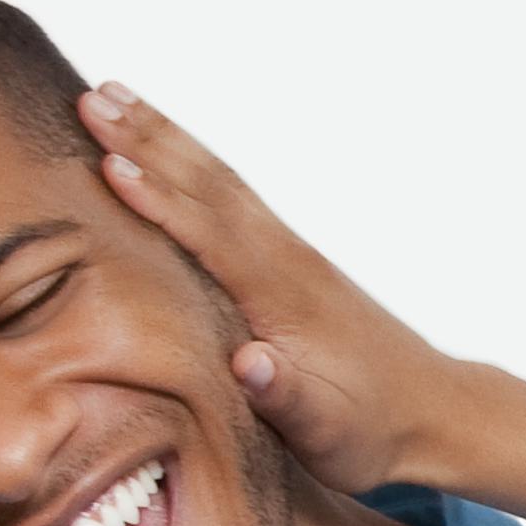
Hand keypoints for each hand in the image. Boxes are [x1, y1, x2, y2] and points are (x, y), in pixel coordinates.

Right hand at [79, 83, 462, 498]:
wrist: (434, 412)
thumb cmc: (372, 429)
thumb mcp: (328, 431)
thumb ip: (288, 399)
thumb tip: (250, 364)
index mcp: (285, 298)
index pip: (212, 238)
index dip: (161, 203)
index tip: (110, 166)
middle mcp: (287, 260)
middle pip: (210, 186)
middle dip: (149, 140)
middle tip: (91, 97)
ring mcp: (290, 254)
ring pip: (218, 180)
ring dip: (165, 135)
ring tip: (112, 94)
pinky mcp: (289, 261)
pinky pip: (228, 196)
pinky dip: (190, 162)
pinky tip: (165, 148)